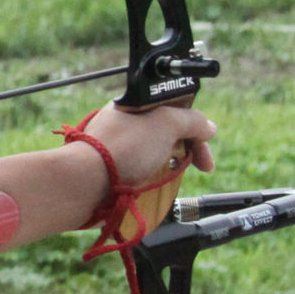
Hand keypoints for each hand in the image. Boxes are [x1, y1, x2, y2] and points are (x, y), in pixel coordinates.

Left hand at [75, 100, 217, 189]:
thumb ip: (191, 120)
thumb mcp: (166, 123)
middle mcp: (125, 125)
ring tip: (168, 176)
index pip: (174, 110)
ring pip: (158, 156)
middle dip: (187, 149)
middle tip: (201, 165)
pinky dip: (155, 181)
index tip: (205, 146)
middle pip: (168, 134)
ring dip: (170, 168)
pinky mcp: (114, 171)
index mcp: (133, 106)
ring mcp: (119, 149)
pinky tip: (154, 187)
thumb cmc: (122, 148)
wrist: (86, 182)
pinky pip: (143, 174)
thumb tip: (208, 126)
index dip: (194, 127)